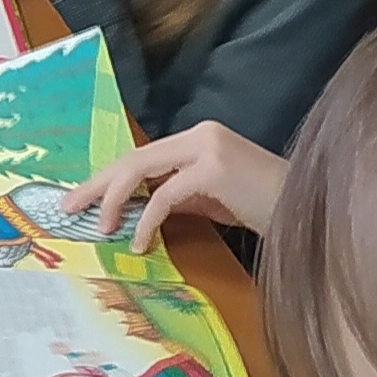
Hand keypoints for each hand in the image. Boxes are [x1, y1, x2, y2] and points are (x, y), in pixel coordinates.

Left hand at [65, 122, 288, 252]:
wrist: (309, 211)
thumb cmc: (259, 207)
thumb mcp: (208, 199)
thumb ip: (173, 195)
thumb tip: (131, 208)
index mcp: (196, 137)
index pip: (140, 155)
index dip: (107, 177)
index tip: (80, 198)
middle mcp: (199, 135)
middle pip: (132, 158)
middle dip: (96, 184)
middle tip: (67, 207)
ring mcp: (207, 148)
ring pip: (141, 170)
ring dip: (114, 200)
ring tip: (101, 228)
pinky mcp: (214, 169)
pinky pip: (165, 195)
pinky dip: (147, 220)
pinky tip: (139, 241)